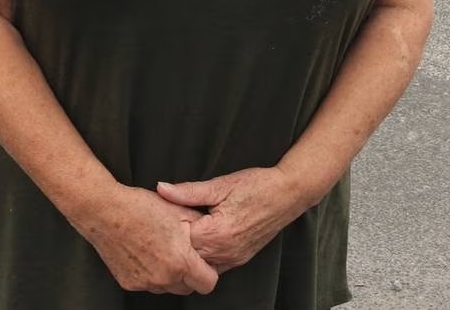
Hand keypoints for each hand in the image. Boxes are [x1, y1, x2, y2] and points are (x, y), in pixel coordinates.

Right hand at [74, 184, 218, 294]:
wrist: (104, 211)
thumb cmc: (140, 207)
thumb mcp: (178, 211)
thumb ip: (200, 228)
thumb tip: (211, 237)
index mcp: (180, 261)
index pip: (208, 283)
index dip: (208, 271)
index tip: (202, 260)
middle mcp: (163, 278)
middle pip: (188, 288)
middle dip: (189, 274)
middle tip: (181, 252)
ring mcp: (145, 283)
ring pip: (168, 288)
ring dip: (170, 275)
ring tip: (161, 250)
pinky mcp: (129, 283)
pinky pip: (149, 285)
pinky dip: (151, 274)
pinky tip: (145, 253)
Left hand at [156, 168, 306, 272]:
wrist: (287, 195)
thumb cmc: (256, 186)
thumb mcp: (219, 185)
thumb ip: (188, 191)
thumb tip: (161, 188)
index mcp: (216, 234)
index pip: (179, 239)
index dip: (169, 225)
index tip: (165, 212)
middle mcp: (224, 252)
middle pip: (187, 254)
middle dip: (178, 239)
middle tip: (173, 219)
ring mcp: (233, 259)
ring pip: (200, 263)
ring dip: (191, 249)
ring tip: (187, 228)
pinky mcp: (239, 259)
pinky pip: (214, 265)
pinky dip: (204, 255)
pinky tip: (202, 238)